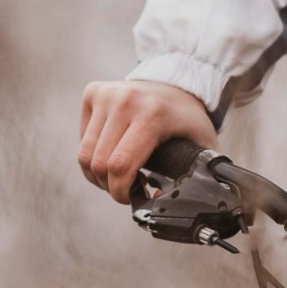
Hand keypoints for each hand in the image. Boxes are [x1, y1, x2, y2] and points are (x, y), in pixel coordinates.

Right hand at [79, 79, 215, 202]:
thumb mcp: (203, 145)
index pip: (120, 165)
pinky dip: (93, 155)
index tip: (133, 197)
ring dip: (98, 175)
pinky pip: (83, 139)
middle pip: (99, 164)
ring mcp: (107, 94)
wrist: (180, 84)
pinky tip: (113, 153)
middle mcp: (126, 100)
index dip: (121, 191)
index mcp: (153, 115)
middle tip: (127, 188)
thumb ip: (203, 175)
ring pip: (85, 155)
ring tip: (119, 174)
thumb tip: (194, 203)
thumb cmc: (189, 120)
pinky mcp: (93, 92)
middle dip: (110, 186)